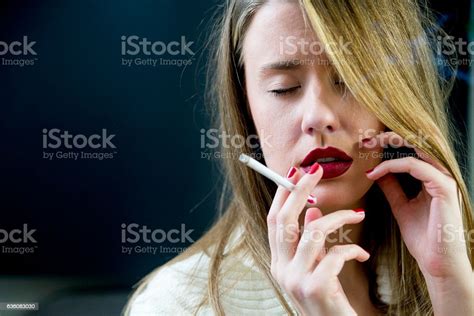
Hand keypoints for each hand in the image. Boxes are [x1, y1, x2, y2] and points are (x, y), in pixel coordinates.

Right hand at [267, 163, 368, 315]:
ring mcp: (296, 279)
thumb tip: (311, 209)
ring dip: (338, 217)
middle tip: (317, 170)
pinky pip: (335, 254)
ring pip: (311, 231)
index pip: (274, 221)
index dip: (282, 194)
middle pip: (285, 220)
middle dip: (300, 190)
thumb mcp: (316, 266)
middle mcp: (281, 270)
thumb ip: (311, 241)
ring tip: (357, 214)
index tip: (294, 173)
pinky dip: (352, 249)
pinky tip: (362, 255)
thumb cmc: (328, 300)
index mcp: (278, 263)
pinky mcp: (316, 287)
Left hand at [363, 131, 472, 314]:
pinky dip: (393, 166)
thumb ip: (392, 187)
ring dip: (390, 143)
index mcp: (431, 176)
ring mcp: (444, 179)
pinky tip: (375, 172)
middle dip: (388, 136)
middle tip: (364, 138)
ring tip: (368, 146)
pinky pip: (416, 167)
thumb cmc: (422, 237)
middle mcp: (440, 174)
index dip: (388, 143)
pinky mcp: (444, 188)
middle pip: (416, 142)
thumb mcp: (400, 205)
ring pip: (417, 148)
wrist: (436, 262)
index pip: (411, 149)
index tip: (364, 145)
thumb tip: (376, 171)